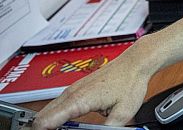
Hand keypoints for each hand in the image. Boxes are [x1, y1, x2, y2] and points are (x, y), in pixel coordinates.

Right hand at [32, 44, 155, 128]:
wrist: (135, 63)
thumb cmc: (130, 82)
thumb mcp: (122, 114)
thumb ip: (106, 129)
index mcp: (78, 99)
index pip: (45, 121)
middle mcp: (71, 93)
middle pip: (42, 117)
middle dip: (42, 128)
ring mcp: (72, 89)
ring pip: (48, 110)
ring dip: (49, 123)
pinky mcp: (77, 89)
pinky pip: (58, 105)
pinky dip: (55, 116)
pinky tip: (64, 125)